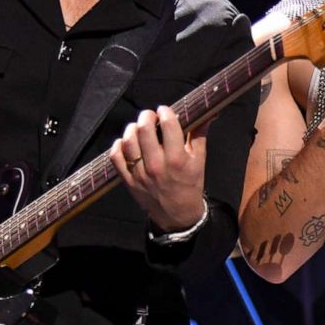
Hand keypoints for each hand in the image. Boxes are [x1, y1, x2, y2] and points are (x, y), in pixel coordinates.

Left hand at [109, 105, 207, 232]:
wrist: (177, 214)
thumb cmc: (190, 184)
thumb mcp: (199, 160)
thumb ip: (200, 135)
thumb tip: (209, 113)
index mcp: (177, 159)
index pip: (168, 125)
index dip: (165, 112)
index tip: (165, 110)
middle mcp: (157, 165)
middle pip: (144, 129)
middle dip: (147, 116)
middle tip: (151, 116)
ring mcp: (140, 173)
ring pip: (128, 141)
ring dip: (132, 128)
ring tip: (139, 127)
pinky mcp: (128, 180)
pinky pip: (115, 157)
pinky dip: (118, 145)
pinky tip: (126, 142)